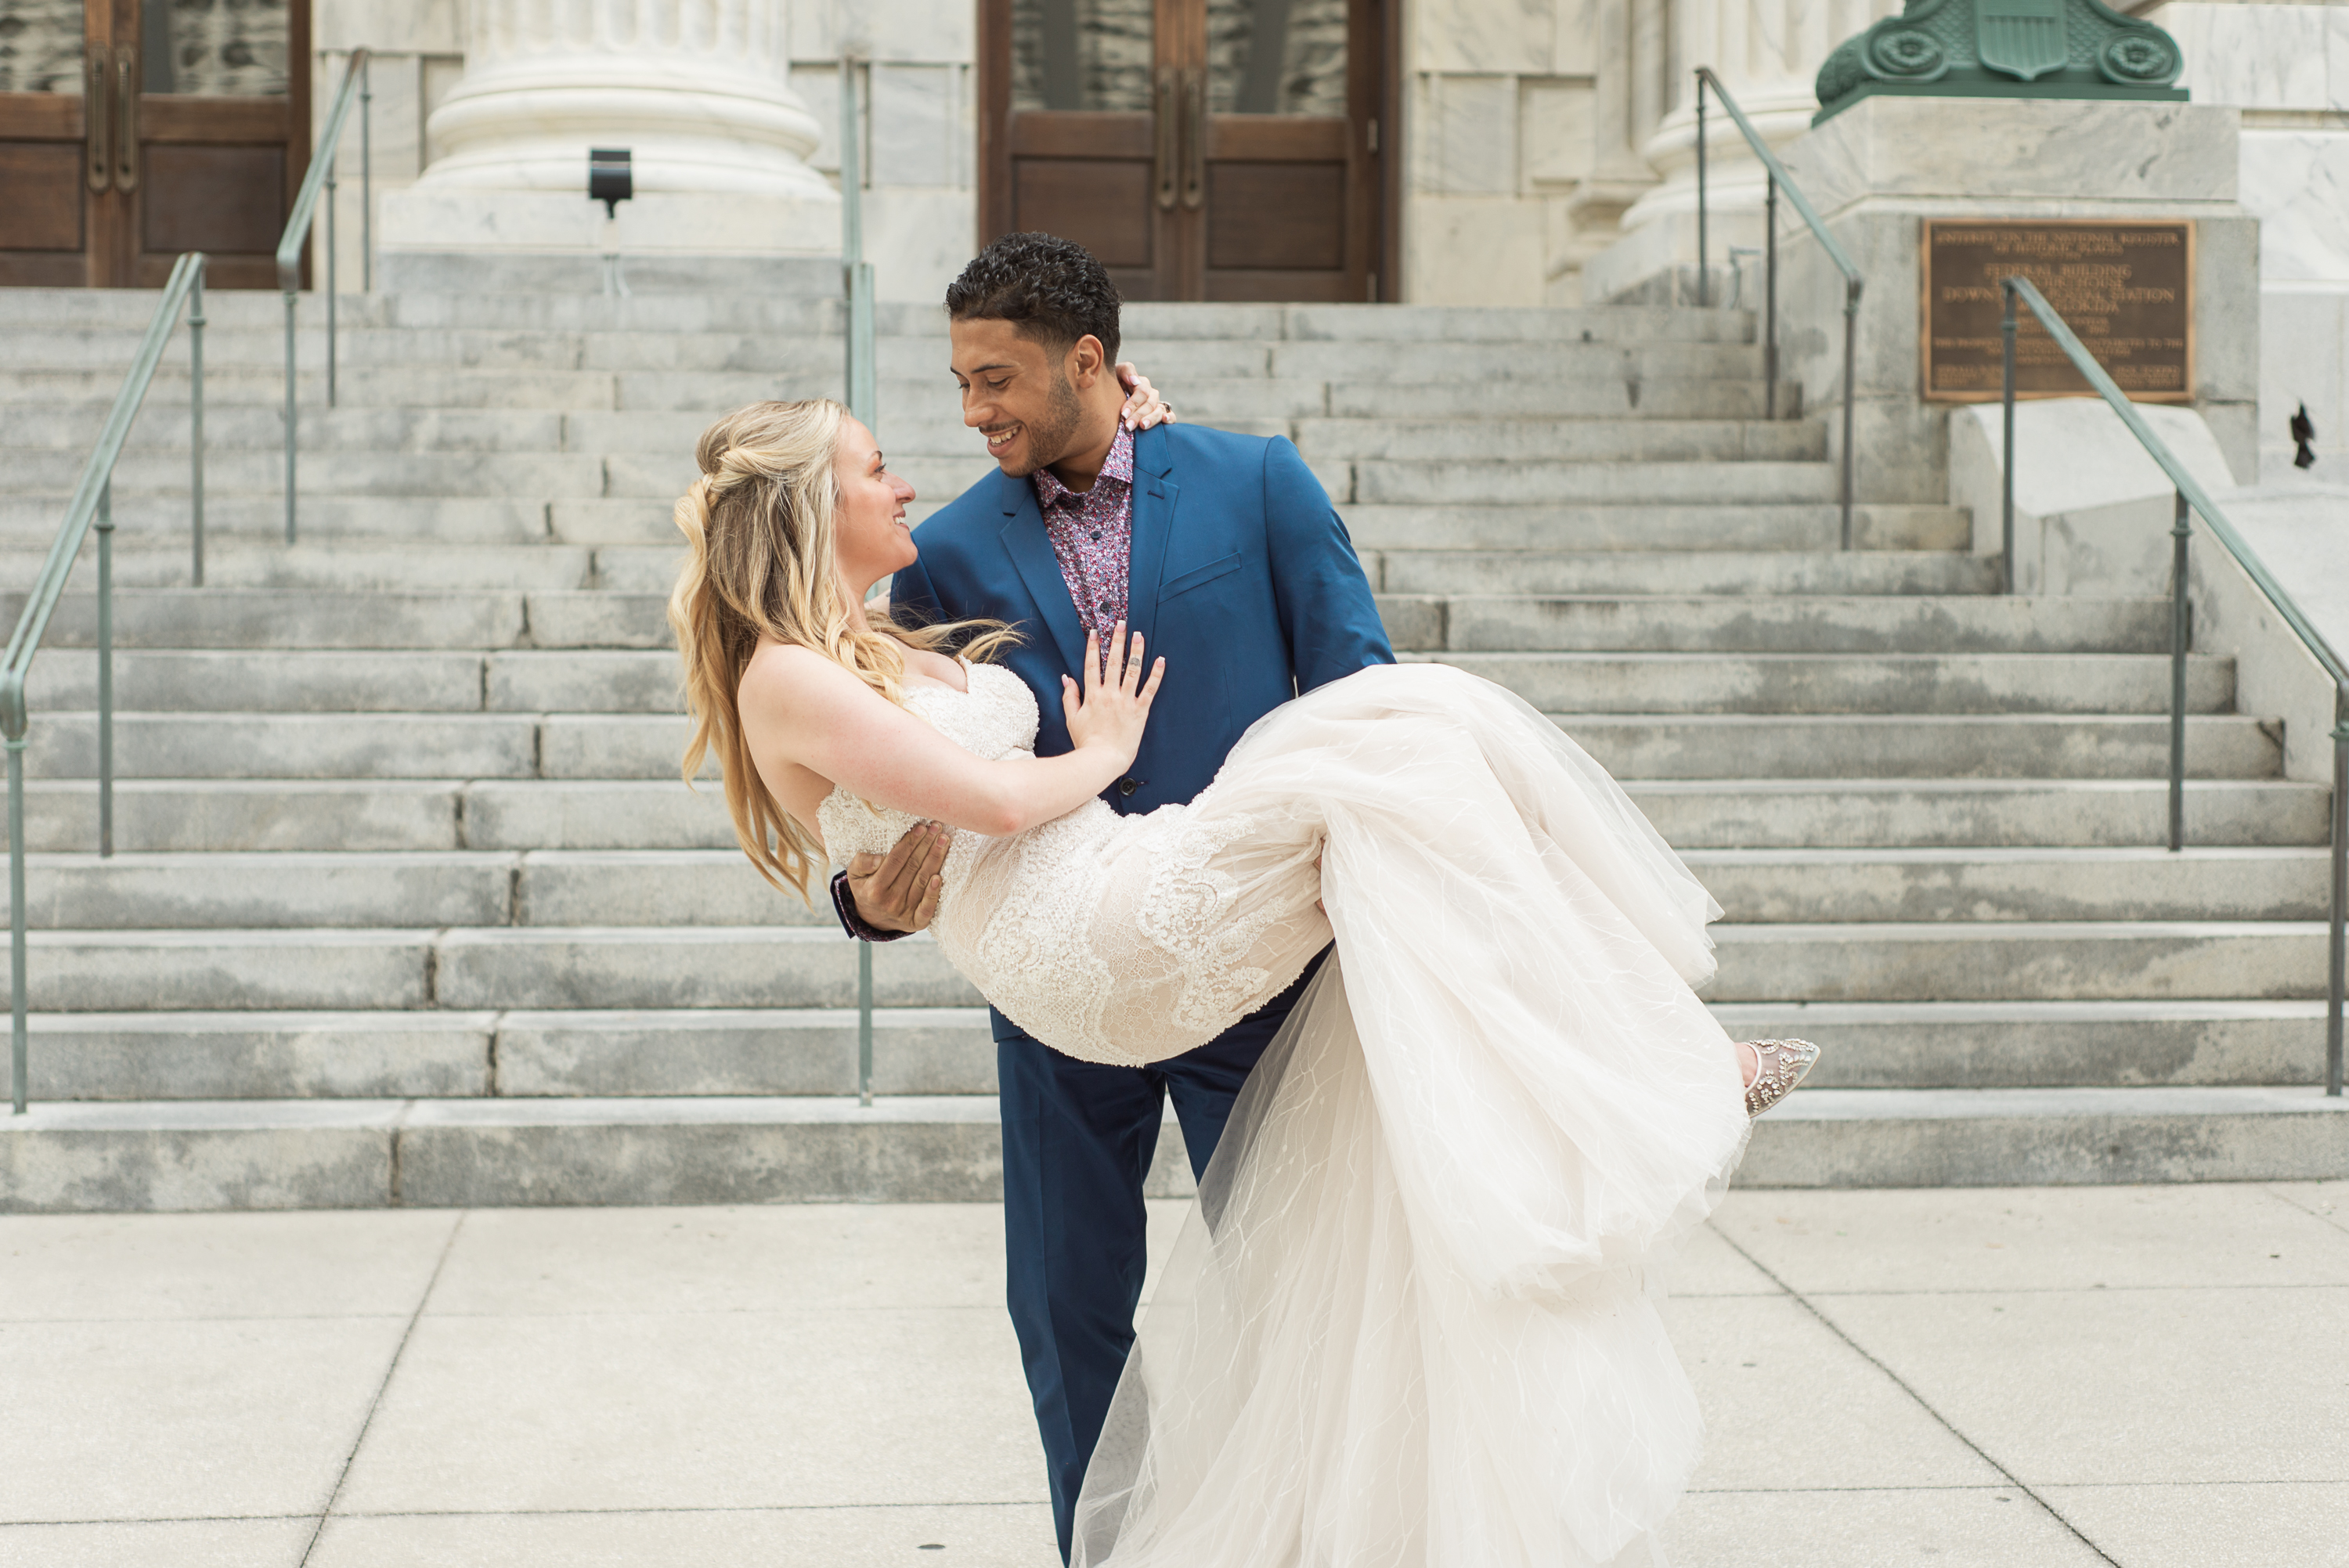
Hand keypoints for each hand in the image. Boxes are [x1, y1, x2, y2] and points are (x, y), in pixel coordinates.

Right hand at [843, 819, 951, 933]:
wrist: (873, 918)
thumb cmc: (866, 888)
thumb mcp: (855, 875)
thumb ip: (861, 862)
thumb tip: (879, 859)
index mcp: (875, 889)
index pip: (896, 860)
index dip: (910, 843)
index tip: (921, 827)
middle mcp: (890, 901)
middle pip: (913, 868)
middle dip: (926, 845)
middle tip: (936, 827)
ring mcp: (904, 912)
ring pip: (923, 881)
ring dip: (935, 859)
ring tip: (943, 841)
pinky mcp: (916, 922)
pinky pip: (927, 908)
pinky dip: (934, 893)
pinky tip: (940, 877)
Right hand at [1062, 621, 1164, 767]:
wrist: (1102, 760)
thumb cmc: (1086, 742)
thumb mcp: (1072, 719)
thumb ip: (1070, 697)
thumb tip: (1066, 678)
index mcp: (1092, 695)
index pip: (1092, 666)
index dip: (1093, 648)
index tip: (1095, 632)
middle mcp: (1109, 694)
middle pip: (1113, 662)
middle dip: (1117, 641)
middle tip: (1121, 623)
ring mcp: (1125, 702)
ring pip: (1132, 671)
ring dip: (1136, 651)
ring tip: (1139, 635)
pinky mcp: (1140, 711)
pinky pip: (1149, 689)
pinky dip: (1156, 674)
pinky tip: (1161, 660)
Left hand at [1115, 363, 1176, 429]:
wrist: (1107, 400)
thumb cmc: (1111, 385)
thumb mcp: (1115, 373)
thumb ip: (1126, 371)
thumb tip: (1135, 381)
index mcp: (1140, 384)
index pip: (1142, 392)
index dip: (1133, 403)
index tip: (1123, 414)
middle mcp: (1150, 394)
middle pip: (1150, 403)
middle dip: (1139, 415)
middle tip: (1128, 426)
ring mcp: (1156, 405)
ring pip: (1160, 410)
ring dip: (1152, 418)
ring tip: (1143, 426)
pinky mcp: (1160, 415)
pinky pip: (1170, 415)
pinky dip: (1171, 418)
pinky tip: (1165, 420)